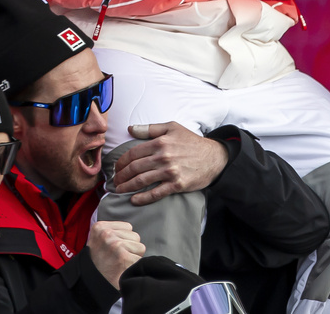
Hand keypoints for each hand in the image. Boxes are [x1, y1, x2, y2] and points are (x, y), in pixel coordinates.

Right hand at [86, 221, 144, 287]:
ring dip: (132, 256)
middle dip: (129, 247)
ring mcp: (115, 245)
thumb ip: (113, 230)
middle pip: (135, 236)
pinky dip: (134, 265)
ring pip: (140, 246)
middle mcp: (107, 234)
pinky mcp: (123, 257)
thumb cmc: (97, 261)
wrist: (89, 283)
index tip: (111, 249)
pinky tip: (122, 269)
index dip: (124, 239)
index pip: (128, 227)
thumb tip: (134, 223)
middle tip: (115, 258)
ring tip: (118, 262)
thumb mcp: (98, 240)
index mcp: (100, 226)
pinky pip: (140, 258)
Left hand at [112, 122, 228, 204]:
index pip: (133, 153)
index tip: (116, 168)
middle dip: (121, 176)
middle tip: (115, 181)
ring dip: (127, 187)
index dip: (121, 162)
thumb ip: (151, 128)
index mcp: (161, 142)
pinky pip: (155, 193)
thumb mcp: (173, 128)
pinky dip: (142, 198)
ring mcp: (170, 171)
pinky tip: (134, 200)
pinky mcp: (177, 184)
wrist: (214, 157)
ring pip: (141, 181)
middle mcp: (164, 156)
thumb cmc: (192, 142)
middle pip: (134, 168)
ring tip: (120, 190)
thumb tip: (131, 129)